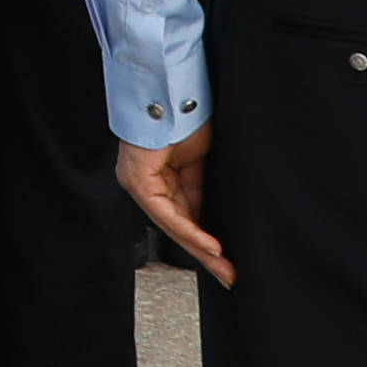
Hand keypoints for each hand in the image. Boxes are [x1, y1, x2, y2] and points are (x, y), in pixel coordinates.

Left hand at [120, 128, 231, 286]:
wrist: (172, 90)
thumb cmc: (187, 118)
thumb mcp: (200, 162)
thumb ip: (199, 189)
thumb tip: (211, 221)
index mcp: (157, 178)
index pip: (182, 218)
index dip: (205, 241)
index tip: (227, 261)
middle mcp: (144, 183)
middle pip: (177, 227)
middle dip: (205, 254)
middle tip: (229, 276)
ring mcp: (138, 182)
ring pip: (172, 225)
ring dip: (201, 249)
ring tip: (224, 268)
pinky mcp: (138, 181)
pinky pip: (165, 214)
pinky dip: (190, 230)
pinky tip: (211, 247)